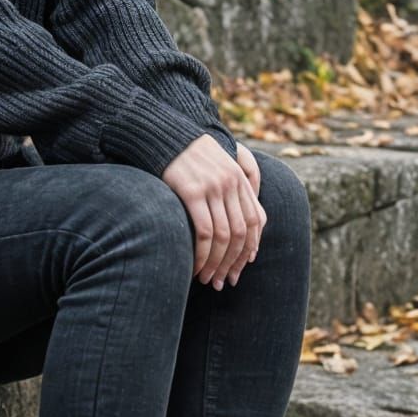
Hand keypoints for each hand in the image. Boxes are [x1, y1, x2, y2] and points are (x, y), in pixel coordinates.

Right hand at [160, 133, 265, 288]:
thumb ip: (231, 189)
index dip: (251, 248)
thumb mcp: (216, 166)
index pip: (256, 220)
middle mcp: (230, 183)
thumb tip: (238, 226)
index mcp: (239, 178)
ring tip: (208, 280)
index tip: (241, 267)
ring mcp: (213, 187)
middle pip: (241, 233)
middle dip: (234, 262)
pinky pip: (204, 232)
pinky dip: (202, 255)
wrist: (161, 134)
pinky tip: (195, 267)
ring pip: (224, 236)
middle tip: (224, 282)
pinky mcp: (192, 192)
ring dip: (217, 263)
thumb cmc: (185, 155)